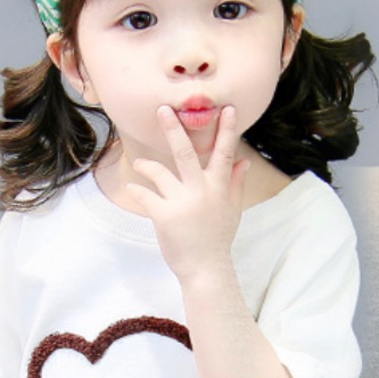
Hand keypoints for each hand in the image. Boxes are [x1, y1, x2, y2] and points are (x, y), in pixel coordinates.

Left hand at [127, 104, 248, 282]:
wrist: (206, 269)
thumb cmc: (217, 239)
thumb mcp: (232, 210)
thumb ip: (235, 183)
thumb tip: (244, 163)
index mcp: (218, 188)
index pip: (224, 153)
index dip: (226, 130)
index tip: (226, 109)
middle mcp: (201, 191)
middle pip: (185, 153)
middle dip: (174, 129)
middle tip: (162, 110)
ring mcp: (182, 202)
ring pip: (159, 172)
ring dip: (146, 165)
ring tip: (140, 163)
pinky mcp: (164, 215)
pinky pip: (145, 195)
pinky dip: (137, 191)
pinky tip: (134, 190)